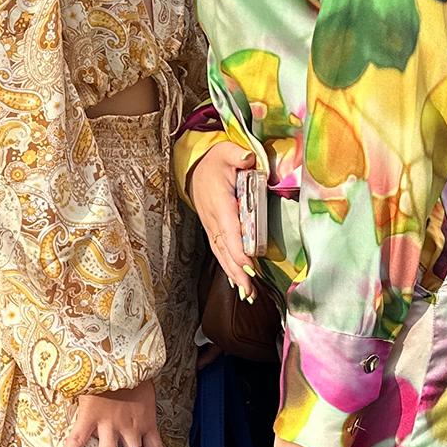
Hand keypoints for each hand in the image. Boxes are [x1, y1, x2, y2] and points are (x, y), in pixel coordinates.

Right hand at [187, 142, 259, 299]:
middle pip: (224, 249)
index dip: (238, 248)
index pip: (229, 229)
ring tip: (248, 295)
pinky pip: (220, 253)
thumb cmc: (215, 161)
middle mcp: (213, 219)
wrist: (196, 168)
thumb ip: (237, 154)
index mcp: (219, 202)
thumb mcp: (226, 151)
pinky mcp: (213, 231)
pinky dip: (229, 269)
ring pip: (222, 255)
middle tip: (250, 291)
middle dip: (237, 271)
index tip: (249, 265)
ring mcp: (211, 227)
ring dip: (234, 276)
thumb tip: (248, 158)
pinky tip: (238, 285)